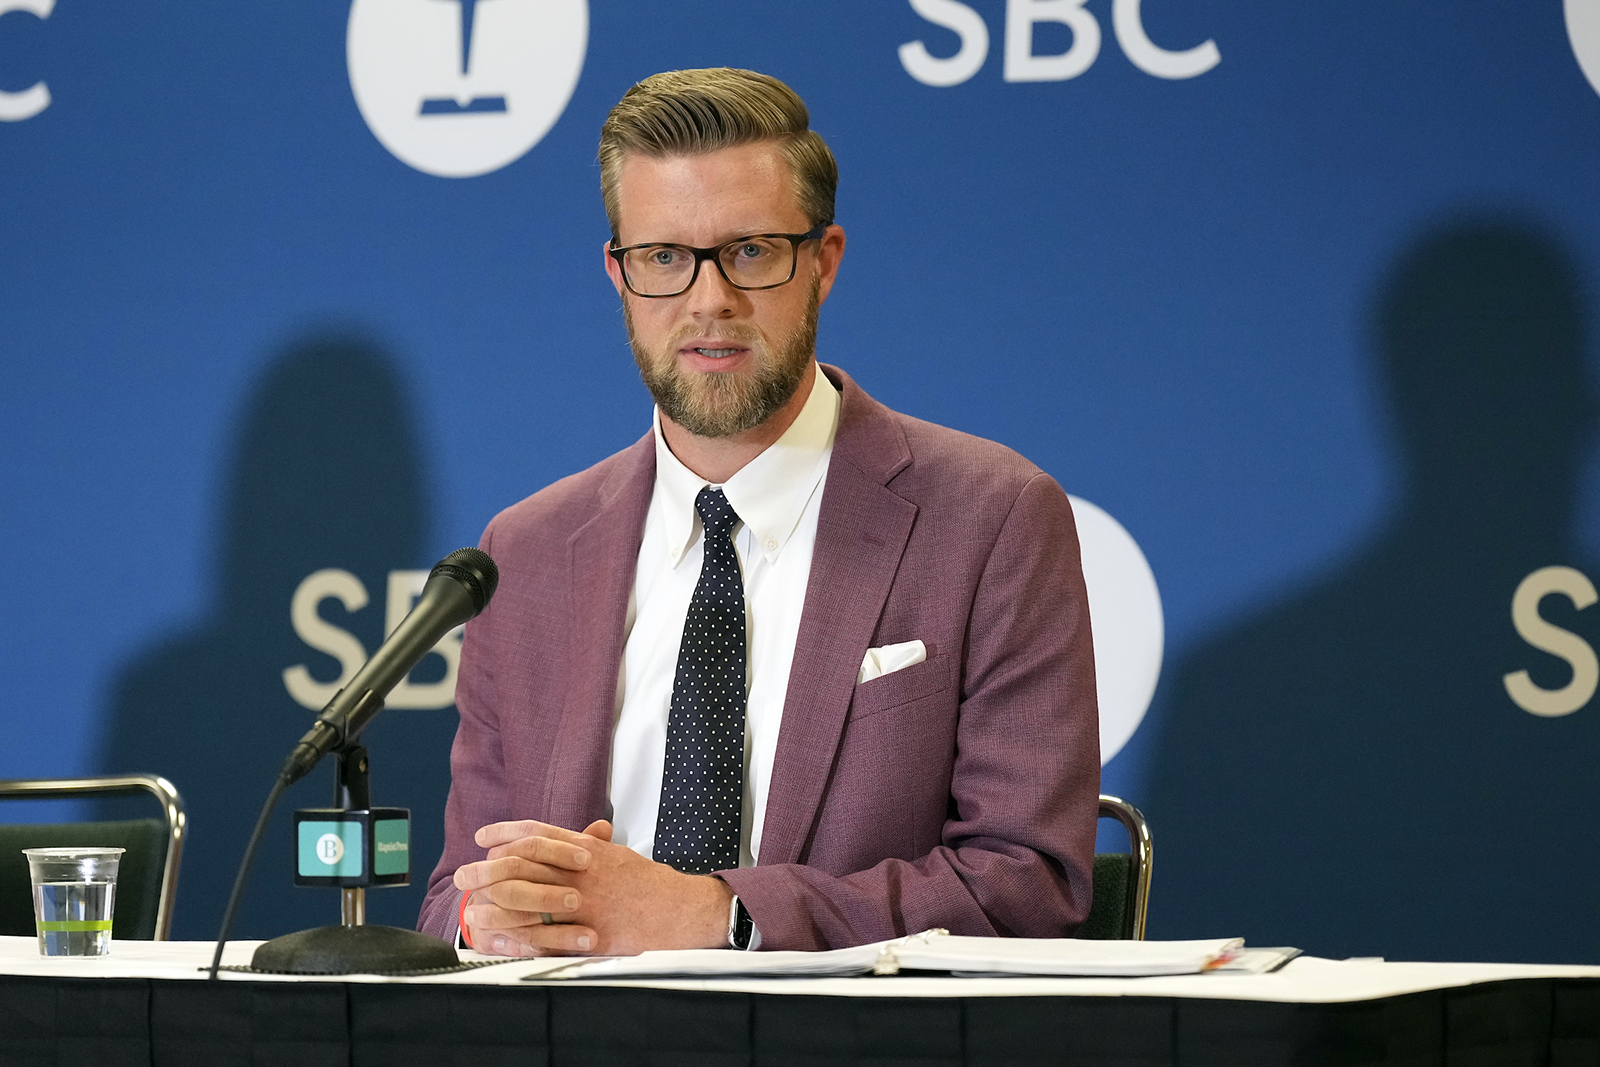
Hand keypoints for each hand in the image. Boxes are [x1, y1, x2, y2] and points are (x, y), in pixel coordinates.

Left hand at [452, 819, 733, 956]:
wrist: (679, 910)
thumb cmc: (647, 882)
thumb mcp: (616, 855)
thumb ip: (588, 845)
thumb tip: (563, 836)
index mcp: (587, 849)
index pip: (537, 834)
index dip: (505, 833)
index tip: (482, 837)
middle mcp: (581, 873)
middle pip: (522, 865)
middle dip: (487, 870)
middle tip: (463, 873)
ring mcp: (584, 904)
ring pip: (527, 901)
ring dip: (494, 905)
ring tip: (471, 908)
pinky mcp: (590, 934)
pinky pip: (547, 936)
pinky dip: (519, 937)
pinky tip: (501, 938)